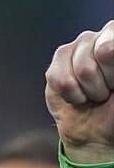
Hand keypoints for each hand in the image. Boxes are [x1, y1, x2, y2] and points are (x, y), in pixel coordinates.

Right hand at [47, 22, 113, 163]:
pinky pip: (61, 80)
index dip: (111, 61)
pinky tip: (78, 95)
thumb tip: (108, 52)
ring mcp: (78, 46)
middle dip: (106, 81)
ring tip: (95, 95)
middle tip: (109, 90)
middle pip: (104, 53)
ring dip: (91, 91)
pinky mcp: (58, 59)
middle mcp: (101, 38)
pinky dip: (73, 95)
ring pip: (83, 69)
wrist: (94, 129)